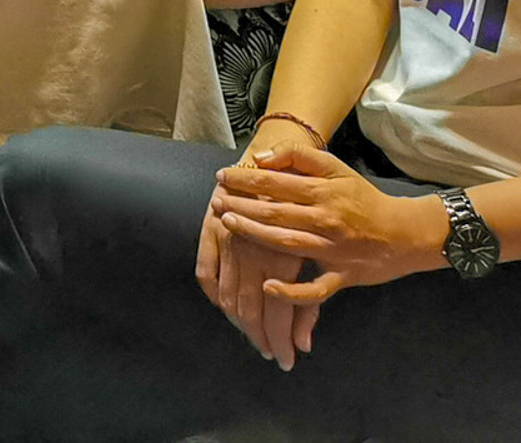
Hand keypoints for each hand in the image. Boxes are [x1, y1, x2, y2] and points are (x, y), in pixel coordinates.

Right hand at [197, 193, 312, 367]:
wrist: (277, 160)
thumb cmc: (307, 205)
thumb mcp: (316, 247)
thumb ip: (311, 299)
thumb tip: (304, 345)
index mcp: (281, 256)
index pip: (277, 313)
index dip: (279, 340)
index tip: (286, 359)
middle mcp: (252, 252)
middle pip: (250, 309)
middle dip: (261, 337)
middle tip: (270, 355)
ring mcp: (228, 242)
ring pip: (228, 295)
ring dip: (238, 321)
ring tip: (251, 337)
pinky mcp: (211, 231)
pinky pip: (205, 273)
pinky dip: (214, 295)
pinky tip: (225, 307)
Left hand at [211, 143, 447, 310]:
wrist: (405, 233)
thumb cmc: (363, 198)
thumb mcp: (336, 168)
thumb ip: (298, 157)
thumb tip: (261, 158)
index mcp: (324, 192)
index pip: (276, 183)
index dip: (245, 180)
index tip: (221, 177)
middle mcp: (326, 220)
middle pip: (276, 213)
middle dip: (241, 207)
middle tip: (215, 203)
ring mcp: (333, 251)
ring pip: (288, 244)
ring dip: (255, 236)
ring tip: (227, 226)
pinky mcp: (342, 277)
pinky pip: (315, 289)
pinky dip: (292, 291)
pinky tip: (269, 285)